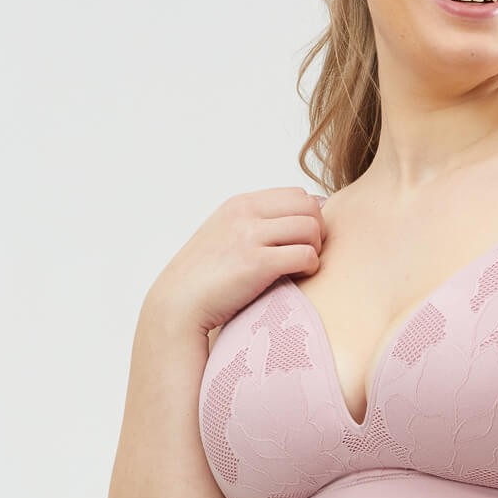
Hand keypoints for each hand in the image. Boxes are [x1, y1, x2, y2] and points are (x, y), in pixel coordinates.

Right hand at [148, 186, 326, 335]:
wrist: (178, 303)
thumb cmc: (204, 276)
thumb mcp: (225, 234)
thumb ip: (254, 223)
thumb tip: (296, 222)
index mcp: (240, 204)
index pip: (296, 194)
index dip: (309, 217)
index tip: (303, 240)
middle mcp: (245, 213)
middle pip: (309, 207)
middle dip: (318, 230)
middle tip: (310, 253)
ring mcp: (250, 237)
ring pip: (311, 228)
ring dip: (316, 249)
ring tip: (303, 266)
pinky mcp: (257, 264)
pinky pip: (305, 255)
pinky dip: (311, 267)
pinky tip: (300, 277)